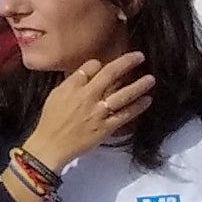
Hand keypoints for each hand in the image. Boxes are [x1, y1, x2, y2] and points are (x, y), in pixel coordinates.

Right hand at [18, 52, 152, 175]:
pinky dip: (137, 107)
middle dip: (126, 63)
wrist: (51, 144)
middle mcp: (87, 96)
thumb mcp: (56, 95)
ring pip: (122, 95)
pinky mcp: (106, 127)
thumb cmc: (51, 120)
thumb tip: (87, 73)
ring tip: (151, 79)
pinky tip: (147, 100)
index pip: (90, 67)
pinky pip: (125, 115)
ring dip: (138, 85)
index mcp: (72, 87)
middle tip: (139, 56)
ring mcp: (98, 112)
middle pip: (109, 75)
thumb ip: (72, 83)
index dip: (101, 63)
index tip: (107, 63)